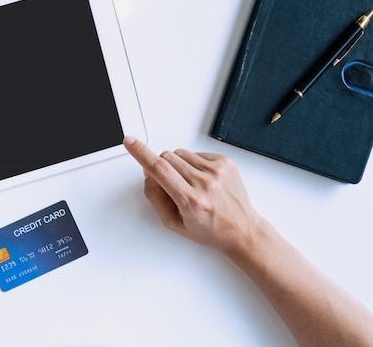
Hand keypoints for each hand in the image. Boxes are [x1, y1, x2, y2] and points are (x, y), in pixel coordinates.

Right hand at [123, 136, 259, 254]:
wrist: (242, 229)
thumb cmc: (210, 229)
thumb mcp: (174, 223)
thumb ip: (155, 197)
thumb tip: (148, 174)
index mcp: (190, 200)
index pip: (159, 169)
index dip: (141, 153)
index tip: (130, 142)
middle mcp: (205, 183)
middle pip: (167, 158)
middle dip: (162, 167)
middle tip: (171, 184)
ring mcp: (217, 171)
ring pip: (180, 154)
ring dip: (178, 166)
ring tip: (190, 185)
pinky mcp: (225, 162)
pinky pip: (196, 153)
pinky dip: (193, 164)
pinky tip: (201, 180)